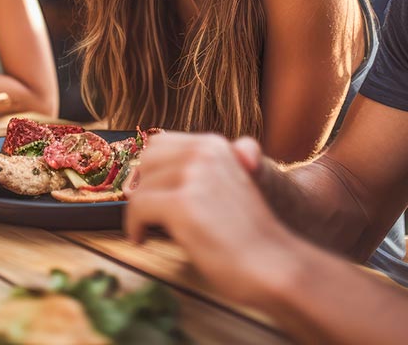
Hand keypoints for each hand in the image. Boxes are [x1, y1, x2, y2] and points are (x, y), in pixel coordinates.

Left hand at [124, 132, 302, 306]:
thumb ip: (202, 170)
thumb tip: (153, 164)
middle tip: (142, 210)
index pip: (160, 142)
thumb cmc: (249, 234)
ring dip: (137, 210)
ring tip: (144, 228)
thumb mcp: (230, 184)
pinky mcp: (182, 203)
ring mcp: (193, 175)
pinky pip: (138, 207)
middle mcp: (203, 152)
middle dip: (139, 185)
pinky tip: (140, 238)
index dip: (147, 168)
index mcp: (214, 145)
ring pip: (140, 185)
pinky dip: (133, 224)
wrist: (273, 265)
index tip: (144, 189)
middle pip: (146, 159)